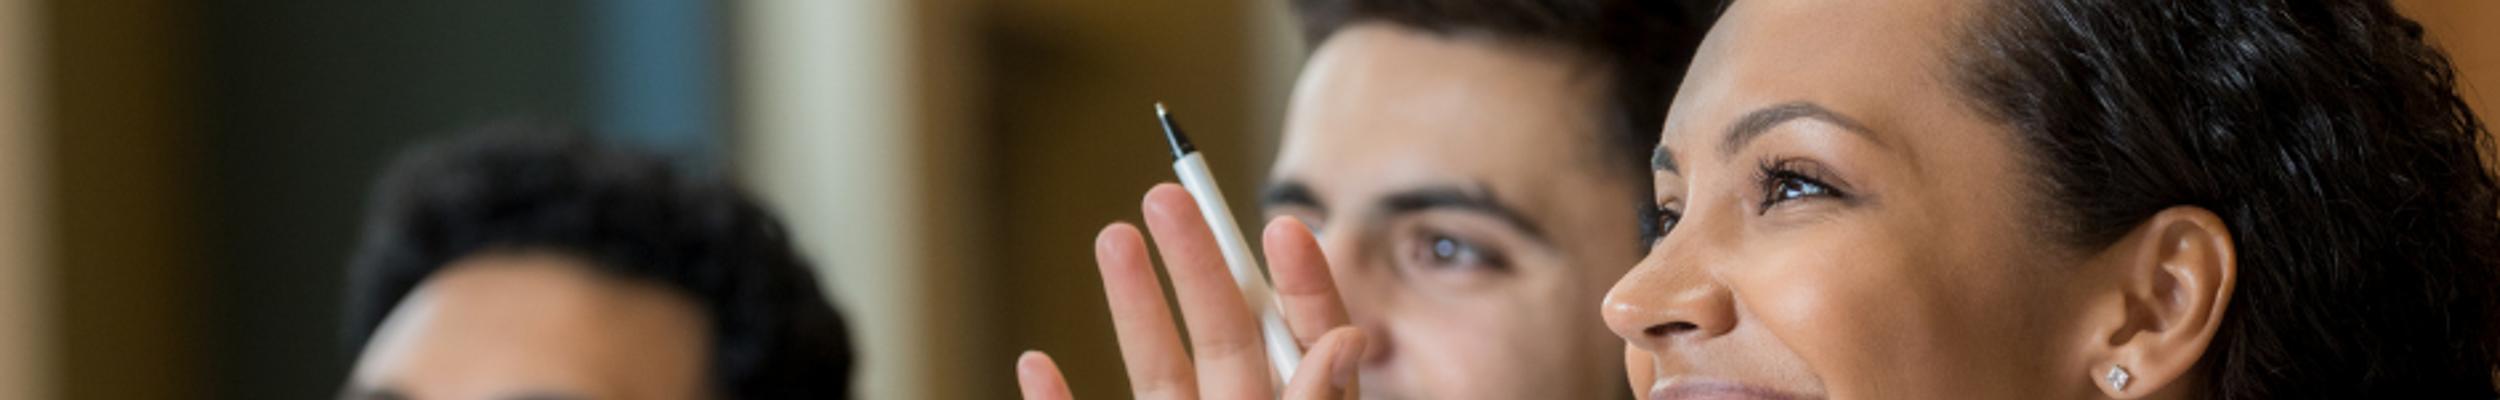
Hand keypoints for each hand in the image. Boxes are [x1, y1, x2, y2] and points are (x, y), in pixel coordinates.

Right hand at [1018, 183, 1363, 399]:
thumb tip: (1345, 340)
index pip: (1310, 341)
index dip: (1301, 283)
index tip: (1284, 227)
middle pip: (1226, 334)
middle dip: (1199, 262)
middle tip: (1167, 194)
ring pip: (1157, 374)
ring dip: (1132, 305)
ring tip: (1113, 236)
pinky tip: (1035, 362)